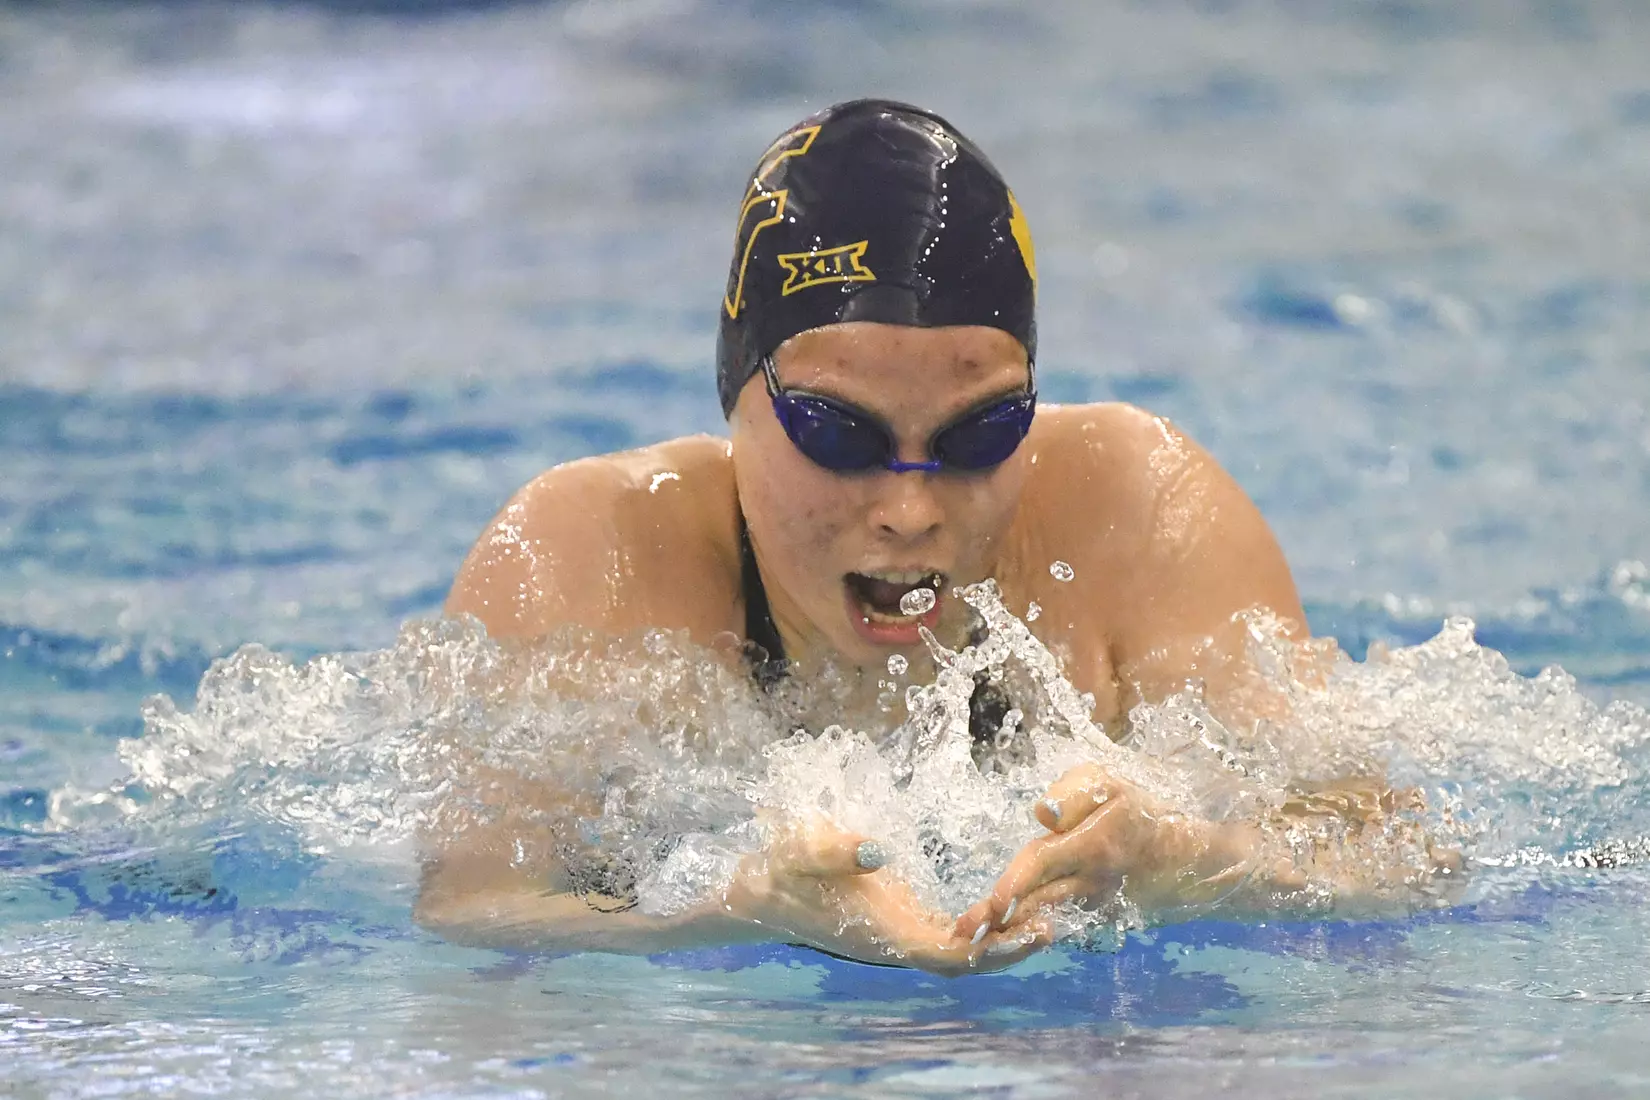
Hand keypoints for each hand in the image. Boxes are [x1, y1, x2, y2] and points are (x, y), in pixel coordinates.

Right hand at [713, 815, 1050, 976]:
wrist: (752, 892)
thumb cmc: (775, 872)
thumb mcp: (797, 852)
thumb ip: (834, 851)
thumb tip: (878, 852)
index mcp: (881, 934)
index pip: (948, 955)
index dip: (990, 948)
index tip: (1027, 931)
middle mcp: (895, 942)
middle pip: (965, 962)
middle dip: (1009, 950)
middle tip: (1054, 924)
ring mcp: (896, 934)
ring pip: (959, 951)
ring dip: (998, 939)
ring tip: (1042, 914)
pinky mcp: (897, 920)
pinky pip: (947, 934)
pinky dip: (978, 926)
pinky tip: (1002, 906)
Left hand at [955, 763, 1250, 940]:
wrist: (1200, 864)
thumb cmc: (1149, 815)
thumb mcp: (1113, 786)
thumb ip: (1071, 792)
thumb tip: (1039, 816)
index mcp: (1094, 845)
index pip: (1041, 861)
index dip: (1013, 883)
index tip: (991, 902)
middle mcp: (1094, 882)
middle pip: (1038, 900)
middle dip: (1000, 916)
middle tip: (964, 931)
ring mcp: (1099, 906)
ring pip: (1048, 919)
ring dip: (1013, 929)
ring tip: (976, 941)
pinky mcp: (1104, 921)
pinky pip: (1066, 927)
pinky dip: (1039, 932)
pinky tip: (1013, 938)